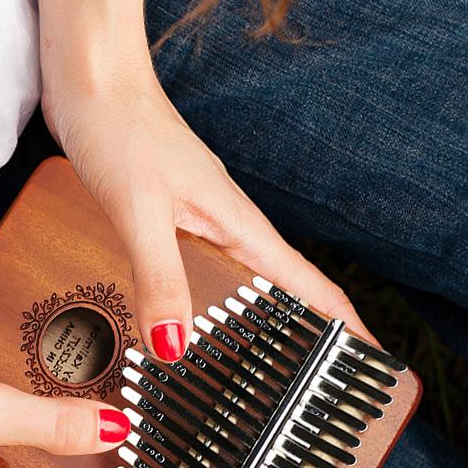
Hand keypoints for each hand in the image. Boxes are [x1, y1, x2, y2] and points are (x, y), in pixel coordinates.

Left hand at [41, 66, 367, 360]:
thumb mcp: (141, 211)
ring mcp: (201, 225)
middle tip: (317, 388)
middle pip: (283, 294)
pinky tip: (185, 327)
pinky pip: (200, 277)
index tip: (374, 366)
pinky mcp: (171, 223)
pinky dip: (205, 309)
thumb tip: (176, 347)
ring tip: (260, 373)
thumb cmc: (121, 129)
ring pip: (241, 288)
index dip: (346, 329)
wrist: (92, 79)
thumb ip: (160, 278)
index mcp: (240, 227)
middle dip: (308, 340)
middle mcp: (229, 229)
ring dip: (256, 328)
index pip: (310, 286)